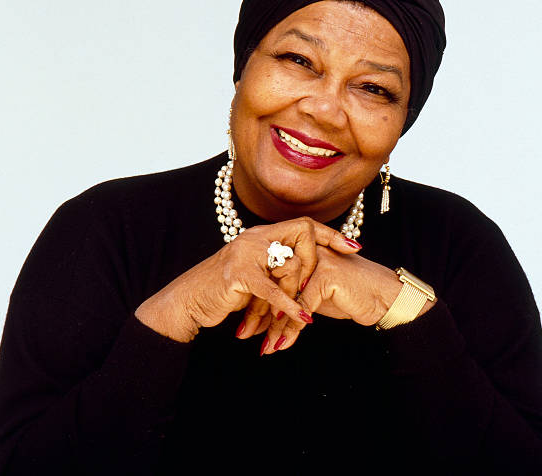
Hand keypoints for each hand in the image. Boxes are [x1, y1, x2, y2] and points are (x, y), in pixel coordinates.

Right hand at [135, 218, 359, 342]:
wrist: (188, 301)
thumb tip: (307, 270)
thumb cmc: (224, 290)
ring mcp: (246, 253)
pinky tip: (304, 318)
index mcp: (262, 234)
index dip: (330, 233)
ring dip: (300, 292)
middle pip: (303, 237)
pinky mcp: (239, 275)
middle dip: (316, 264)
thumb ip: (278, 266)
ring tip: (306, 310)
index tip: (352, 246)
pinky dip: (290, 306)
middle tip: (315, 288)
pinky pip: (273, 290)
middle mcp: (255, 237)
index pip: (303, 224)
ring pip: (290, 264)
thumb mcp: (255, 273)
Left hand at [262, 246, 434, 354]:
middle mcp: (307, 252)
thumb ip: (295, 294)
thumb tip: (269, 312)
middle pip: (273, 283)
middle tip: (246, 335)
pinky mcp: (326, 277)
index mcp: (301, 251)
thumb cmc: (352, 295)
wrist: (385, 297)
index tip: (247, 323)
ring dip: (273, 326)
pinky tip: (283, 344)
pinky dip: (291, 329)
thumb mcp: (317, 294)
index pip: (270, 274)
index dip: (258, 300)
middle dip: (259, 313)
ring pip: (285, 297)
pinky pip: (302, 308)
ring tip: (265, 347)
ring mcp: (317, 262)